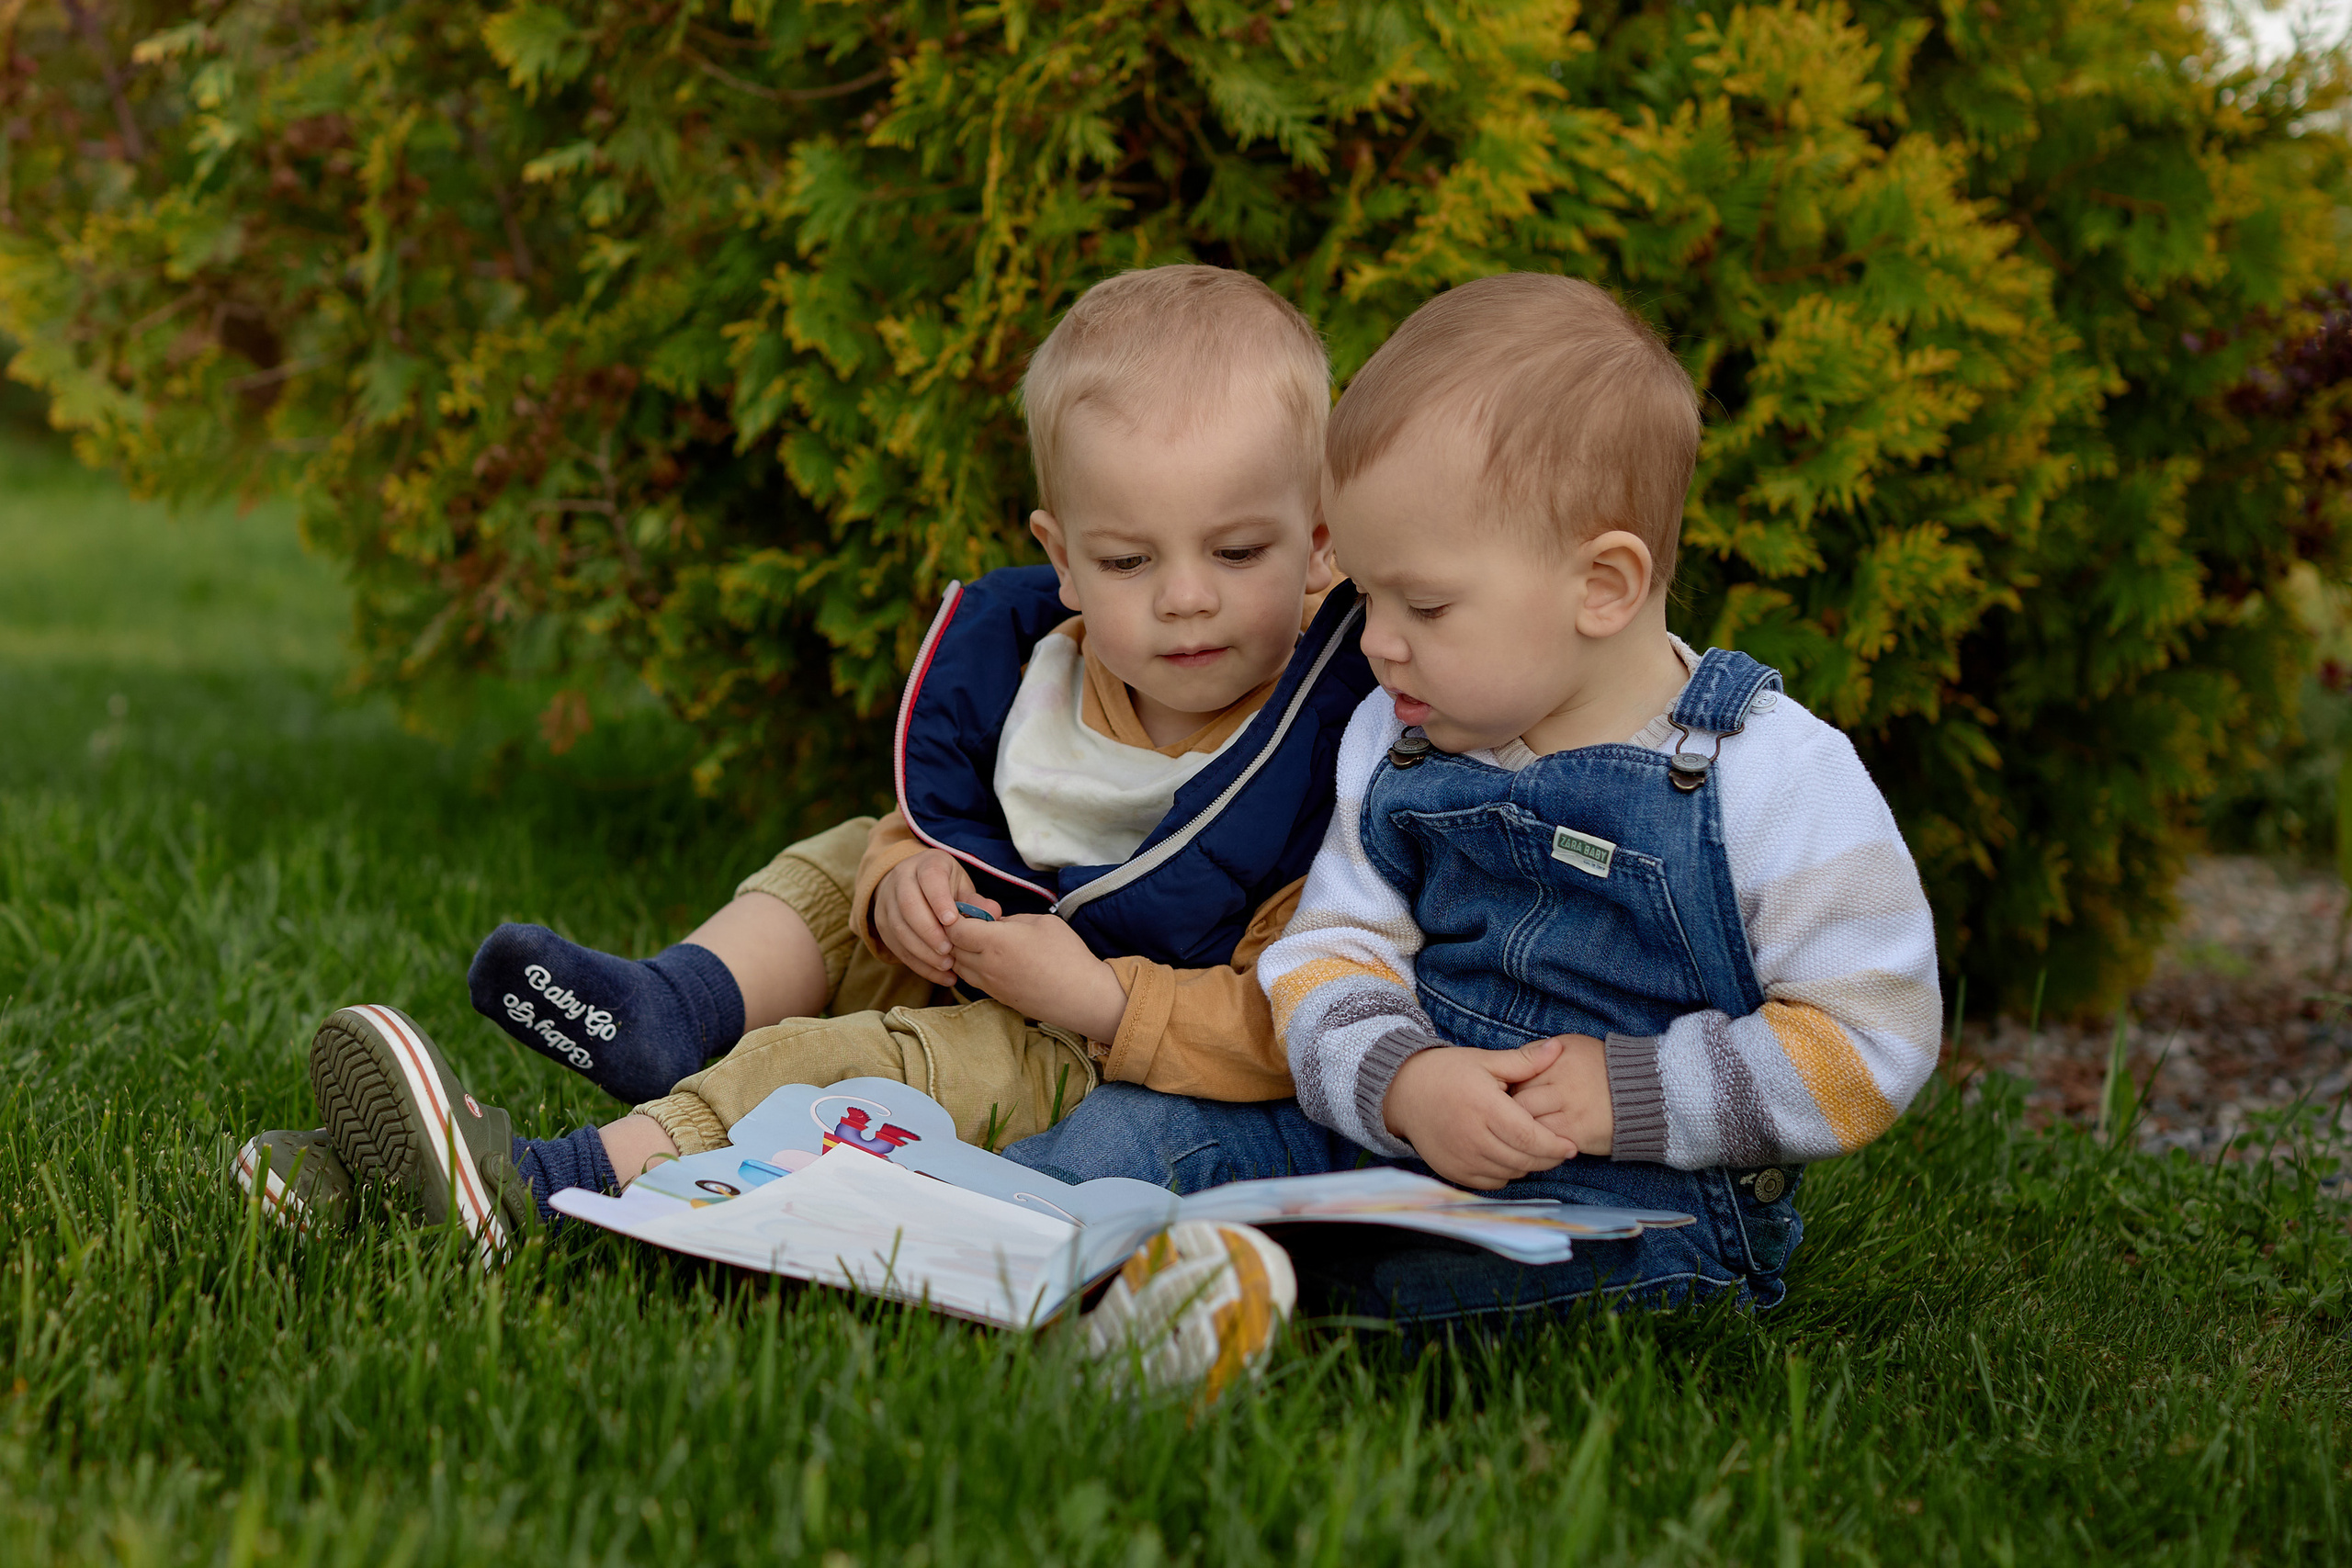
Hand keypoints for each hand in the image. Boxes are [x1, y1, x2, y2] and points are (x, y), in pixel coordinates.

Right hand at [873, 849, 1000, 985]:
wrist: (912, 884)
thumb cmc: (945, 886)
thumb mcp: (961, 885)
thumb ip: (976, 900)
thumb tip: (993, 913)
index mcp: (926, 864)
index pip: (929, 878)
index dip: (939, 900)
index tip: (951, 921)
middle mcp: (901, 879)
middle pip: (908, 905)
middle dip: (929, 931)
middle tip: (949, 950)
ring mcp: (887, 901)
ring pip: (898, 928)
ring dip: (922, 951)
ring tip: (946, 965)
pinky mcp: (881, 924)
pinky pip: (896, 946)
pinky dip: (918, 964)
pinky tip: (940, 975)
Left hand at [945, 912, 1129, 1041]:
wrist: (1082, 996)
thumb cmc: (1067, 954)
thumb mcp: (1042, 922)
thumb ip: (1011, 920)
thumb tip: (995, 924)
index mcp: (995, 942)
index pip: (955, 929)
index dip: (955, 917)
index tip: (967, 911)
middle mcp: (986, 965)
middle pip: (952, 948)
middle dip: (956, 934)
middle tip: (971, 923)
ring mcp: (990, 985)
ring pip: (959, 966)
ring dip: (962, 953)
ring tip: (979, 942)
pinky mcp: (998, 998)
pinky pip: (973, 980)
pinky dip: (972, 968)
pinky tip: (989, 959)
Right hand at [1382, 1042, 1578, 1189]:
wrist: (1403, 1091)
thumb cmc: (1447, 1072)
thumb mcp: (1485, 1060)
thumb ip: (1524, 1061)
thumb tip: (1558, 1047)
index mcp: (1485, 1107)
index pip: (1530, 1137)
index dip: (1555, 1146)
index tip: (1571, 1145)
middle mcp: (1473, 1137)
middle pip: (1523, 1160)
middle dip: (1548, 1158)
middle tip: (1560, 1150)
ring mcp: (1461, 1157)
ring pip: (1509, 1173)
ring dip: (1528, 1165)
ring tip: (1534, 1150)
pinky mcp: (1452, 1170)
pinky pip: (1490, 1183)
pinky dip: (1505, 1174)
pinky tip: (1508, 1158)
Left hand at [1508, 1033, 1614, 1155]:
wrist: (1647, 1092)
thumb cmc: (1605, 1068)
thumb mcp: (1573, 1047)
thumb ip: (1541, 1053)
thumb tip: (1513, 1066)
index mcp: (1556, 1057)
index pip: (1516, 1074)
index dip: (1508, 1087)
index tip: (1507, 1095)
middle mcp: (1561, 1082)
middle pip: (1517, 1100)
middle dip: (1509, 1111)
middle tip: (1510, 1117)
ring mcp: (1569, 1109)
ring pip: (1526, 1123)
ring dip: (1520, 1130)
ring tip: (1522, 1131)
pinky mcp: (1576, 1133)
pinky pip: (1543, 1142)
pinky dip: (1536, 1144)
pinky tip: (1538, 1143)